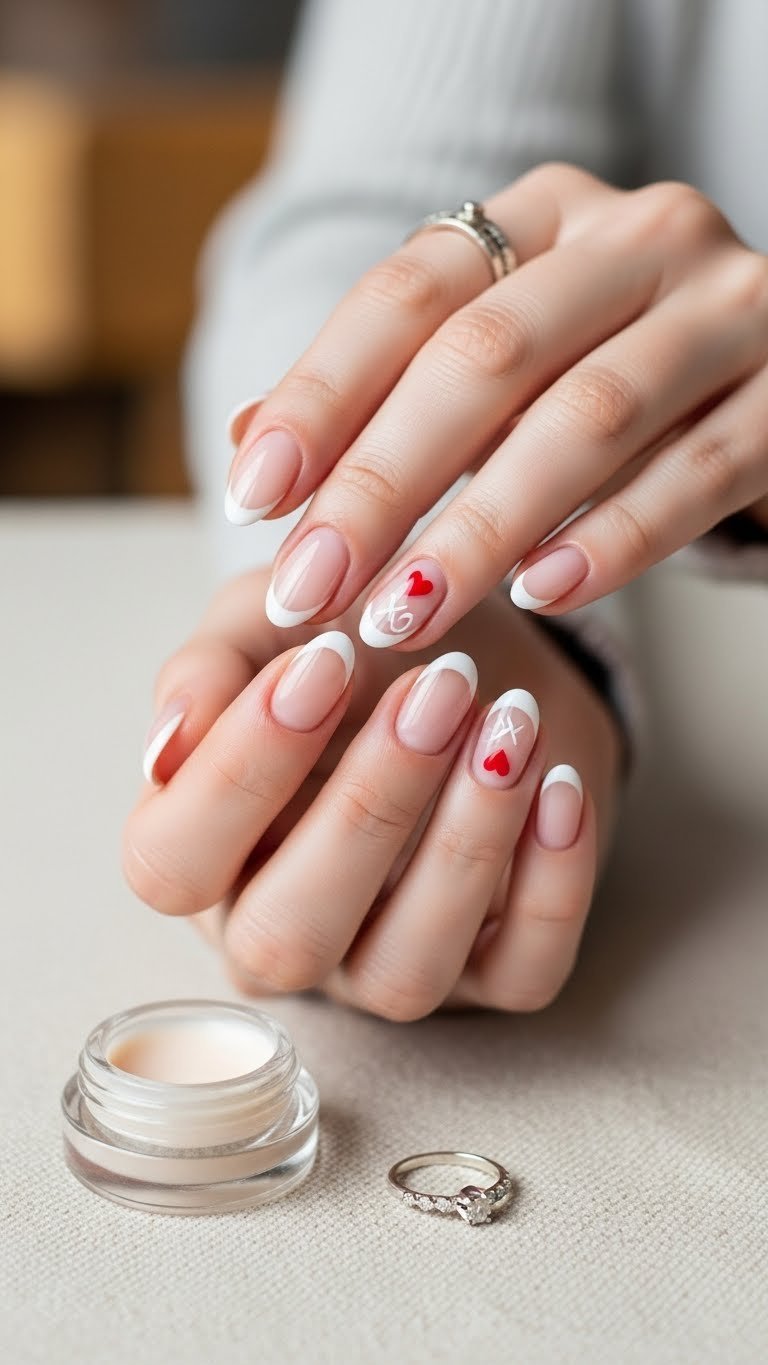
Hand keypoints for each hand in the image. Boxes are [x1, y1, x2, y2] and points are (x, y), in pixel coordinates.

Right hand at [123, 571, 620, 1017]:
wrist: (478, 666)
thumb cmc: (353, 654)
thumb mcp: (269, 626)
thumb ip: (212, 666)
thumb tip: (174, 736)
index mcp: (205, 855)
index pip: (173, 863)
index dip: (239, 772)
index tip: (324, 662)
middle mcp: (281, 930)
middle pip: (286, 935)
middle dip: (368, 808)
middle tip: (440, 689)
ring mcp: (383, 966)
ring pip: (404, 970)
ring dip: (465, 843)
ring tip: (511, 727)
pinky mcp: (493, 974)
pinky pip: (525, 970)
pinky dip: (553, 882)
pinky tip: (562, 784)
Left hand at [224, 163, 767, 645]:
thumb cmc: (616, 379)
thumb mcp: (501, 369)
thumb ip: (387, 396)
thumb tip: (249, 444)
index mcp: (545, 216)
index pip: (409, 293)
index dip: (322, 395)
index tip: (255, 496)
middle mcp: (639, 237)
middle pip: (485, 357)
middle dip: (383, 483)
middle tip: (313, 586)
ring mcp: (728, 307)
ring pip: (588, 418)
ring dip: (481, 528)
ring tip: (404, 614)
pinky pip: (698, 471)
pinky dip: (615, 538)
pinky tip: (543, 593)